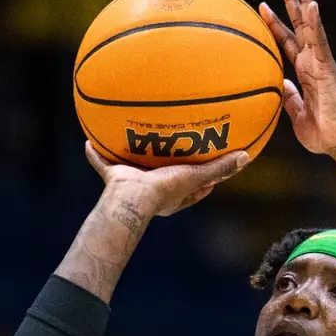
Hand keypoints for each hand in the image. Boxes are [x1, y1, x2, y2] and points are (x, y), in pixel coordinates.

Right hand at [84, 142, 247, 218]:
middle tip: (175, 145)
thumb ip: (219, 168)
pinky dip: (95, 153)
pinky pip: (102, 162)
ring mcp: (132, 183)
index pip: (195, 186)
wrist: (131, 199)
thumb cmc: (164, 191)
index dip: (204, 176)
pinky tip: (88, 140)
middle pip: (164, 175)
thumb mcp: (196, 177)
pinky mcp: (114, 177)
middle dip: (167, 162)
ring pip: (133, 168)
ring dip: (131, 156)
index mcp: (174, 193)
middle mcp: (154, 189)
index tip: (211, 161)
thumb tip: (246, 157)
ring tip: (131, 136)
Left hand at [259, 0, 335, 154]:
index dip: (275, 23)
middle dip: (293, 1)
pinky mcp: (328, 68)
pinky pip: (320, 41)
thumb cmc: (321, 133)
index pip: (287, 41)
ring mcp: (321, 62)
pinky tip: (312, 5)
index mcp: (304, 70)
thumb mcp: (296, 113)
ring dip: (306, 2)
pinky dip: (316, 23)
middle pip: (301, 25)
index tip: (261, 7)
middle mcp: (313, 61)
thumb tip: (278, 85)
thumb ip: (288, 98)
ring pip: (312, 26)